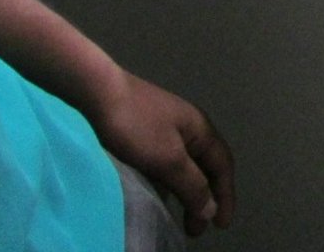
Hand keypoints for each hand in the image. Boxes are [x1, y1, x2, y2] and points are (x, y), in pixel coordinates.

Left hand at [90, 71, 236, 235]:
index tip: (221, 226)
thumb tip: (211, 209)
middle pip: (205, 168)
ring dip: (185, 193)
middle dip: (205, 199)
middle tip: (196, 230)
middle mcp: (188, 129)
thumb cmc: (137, 126)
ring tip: (177, 218)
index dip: (226, 196)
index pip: (222, 166)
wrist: (98, 94)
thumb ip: (192, 185)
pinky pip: (164, 165)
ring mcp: (165, 129)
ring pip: (183, 167)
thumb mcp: (168, 159)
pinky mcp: (144, 133)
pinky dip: (166, 184)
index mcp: (200, 130)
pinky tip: (155, 195)